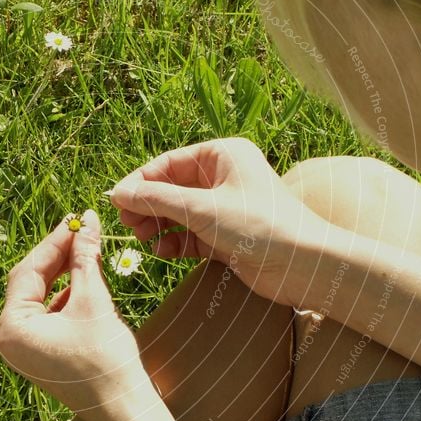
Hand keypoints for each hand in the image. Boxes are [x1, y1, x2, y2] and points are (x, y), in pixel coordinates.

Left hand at [0, 210, 153, 420]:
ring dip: (63, 274)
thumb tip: (86, 220)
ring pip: (41, 297)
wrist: (124, 408)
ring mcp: (23, 349)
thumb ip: (84, 257)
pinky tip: (85, 281)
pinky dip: (65, 296)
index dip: (55, 242)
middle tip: (82, 229)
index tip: (76, 219)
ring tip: (87, 250)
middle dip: (58, 256)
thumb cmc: (106, 359)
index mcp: (11, 327)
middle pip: (31, 282)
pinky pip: (48, 315)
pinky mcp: (39, 354)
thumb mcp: (93, 300)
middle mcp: (8, 339)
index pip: (28, 271)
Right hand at [109, 137, 329, 305]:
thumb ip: (157, 201)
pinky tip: (164, 251)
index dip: (140, 182)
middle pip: (171, 188)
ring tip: (143, 239)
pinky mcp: (225, 235)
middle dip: (148, 206)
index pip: (168, 163)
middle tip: (127, 224)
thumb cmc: (259, 225)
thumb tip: (117, 193)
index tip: (116, 201)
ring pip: (178, 213)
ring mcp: (224, 208)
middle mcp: (222, 177)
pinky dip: (175, 242)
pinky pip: (190, 234)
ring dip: (159, 225)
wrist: (303, 265)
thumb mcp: (202, 209)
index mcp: (221, 155)